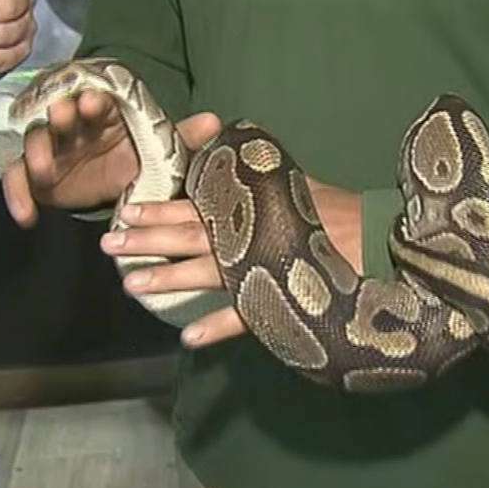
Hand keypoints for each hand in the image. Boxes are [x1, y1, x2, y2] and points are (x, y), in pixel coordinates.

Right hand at [0, 89, 221, 226]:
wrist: (118, 190)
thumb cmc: (137, 161)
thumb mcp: (159, 155)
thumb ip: (182, 139)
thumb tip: (215, 121)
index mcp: (103, 115)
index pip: (95, 100)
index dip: (92, 99)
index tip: (94, 102)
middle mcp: (73, 126)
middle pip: (60, 114)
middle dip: (60, 114)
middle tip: (63, 116)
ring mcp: (51, 149)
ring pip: (35, 141)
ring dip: (35, 151)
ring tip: (42, 167)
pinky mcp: (35, 177)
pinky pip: (17, 182)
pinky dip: (19, 197)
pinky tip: (27, 216)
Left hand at [102, 175, 363, 348]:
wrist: (380, 238)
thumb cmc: (335, 212)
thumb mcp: (291, 184)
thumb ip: (256, 176)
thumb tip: (230, 149)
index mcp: (248, 208)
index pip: (194, 205)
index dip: (158, 207)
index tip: (123, 208)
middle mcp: (246, 237)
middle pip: (188, 237)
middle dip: (146, 240)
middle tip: (108, 244)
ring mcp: (261, 269)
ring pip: (206, 273)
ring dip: (167, 279)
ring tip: (131, 286)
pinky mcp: (279, 299)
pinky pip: (245, 317)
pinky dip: (218, 327)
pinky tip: (189, 338)